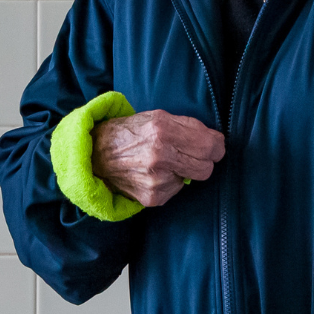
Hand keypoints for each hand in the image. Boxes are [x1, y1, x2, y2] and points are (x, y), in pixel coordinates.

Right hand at [91, 110, 224, 206]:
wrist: (96, 154)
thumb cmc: (131, 132)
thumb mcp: (159, 117)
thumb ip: (190, 126)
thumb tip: (216, 140)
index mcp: (163, 132)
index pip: (210, 147)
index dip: (216, 146)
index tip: (214, 145)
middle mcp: (160, 157)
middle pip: (206, 168)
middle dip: (203, 160)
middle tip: (191, 153)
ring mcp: (155, 180)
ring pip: (192, 179)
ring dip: (183, 170)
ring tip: (163, 161)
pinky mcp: (152, 197)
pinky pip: (176, 189)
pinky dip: (170, 181)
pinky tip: (154, 173)